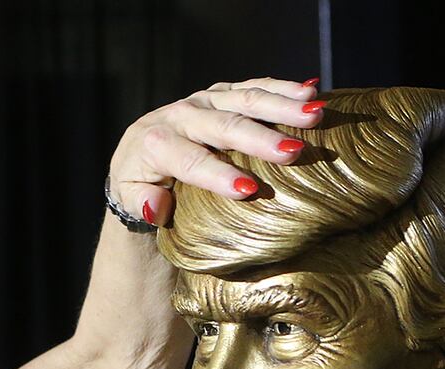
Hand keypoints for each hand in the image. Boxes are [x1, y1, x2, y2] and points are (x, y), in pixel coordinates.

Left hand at [108, 77, 323, 226]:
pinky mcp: (221, 95)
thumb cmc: (140, 186)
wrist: (140, 153)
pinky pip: (254, 87)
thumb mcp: (130, 199)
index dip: (218, 175)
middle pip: (225, 126)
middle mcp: (181, 115)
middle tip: (295, 152)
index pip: (190, 160)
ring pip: (245, 99)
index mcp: (157, 143)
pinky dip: (283, 88)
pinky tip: (312, 92)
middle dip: (261, 138)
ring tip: (314, 113)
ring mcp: (204, 101)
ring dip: (282, 105)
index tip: (248, 191)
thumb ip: (140, 204)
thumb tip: (157, 205)